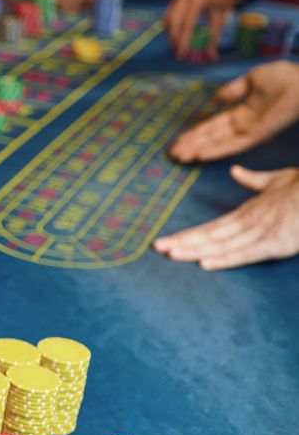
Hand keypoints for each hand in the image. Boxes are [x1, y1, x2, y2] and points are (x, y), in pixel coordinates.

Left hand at [152, 166, 298, 269]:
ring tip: (171, 254)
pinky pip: (247, 253)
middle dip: (183, 242)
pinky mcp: (277, 243)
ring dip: (196, 250)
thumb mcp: (277, 181)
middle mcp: (249, 222)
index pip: (211, 227)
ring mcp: (262, 232)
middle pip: (210, 235)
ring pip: (222, 244)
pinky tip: (205, 263)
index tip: (165, 241)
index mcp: (248, 211)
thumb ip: (254, 180)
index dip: (188, 235)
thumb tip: (235, 171)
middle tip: (156, 247)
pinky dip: (226, 259)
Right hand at [164, 0, 253, 60]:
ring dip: (170, 35)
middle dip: (174, 40)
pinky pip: (168, 16)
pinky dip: (170, 28)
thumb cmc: (224, 0)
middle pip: (173, 22)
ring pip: (167, 19)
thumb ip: (214, 38)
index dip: (184, 41)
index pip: (187, 24)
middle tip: (177, 53)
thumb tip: (212, 58)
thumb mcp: (221, 18)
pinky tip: (174, 37)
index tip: (182, 55)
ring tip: (176, 46)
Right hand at [168, 61, 298, 162]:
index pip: (213, 125)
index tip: (178, 140)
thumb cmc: (284, 77)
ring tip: (179, 157)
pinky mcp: (257, 135)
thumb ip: (233, 90)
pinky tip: (199, 155)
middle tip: (171, 154)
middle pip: (211, 138)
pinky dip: (216, 151)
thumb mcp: (252, 79)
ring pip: (218, 144)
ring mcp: (249, 131)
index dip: (195, 133)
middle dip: (191, 145)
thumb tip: (215, 99)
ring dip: (198, 151)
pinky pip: (232, 145)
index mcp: (242, 112)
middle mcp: (242, 125)